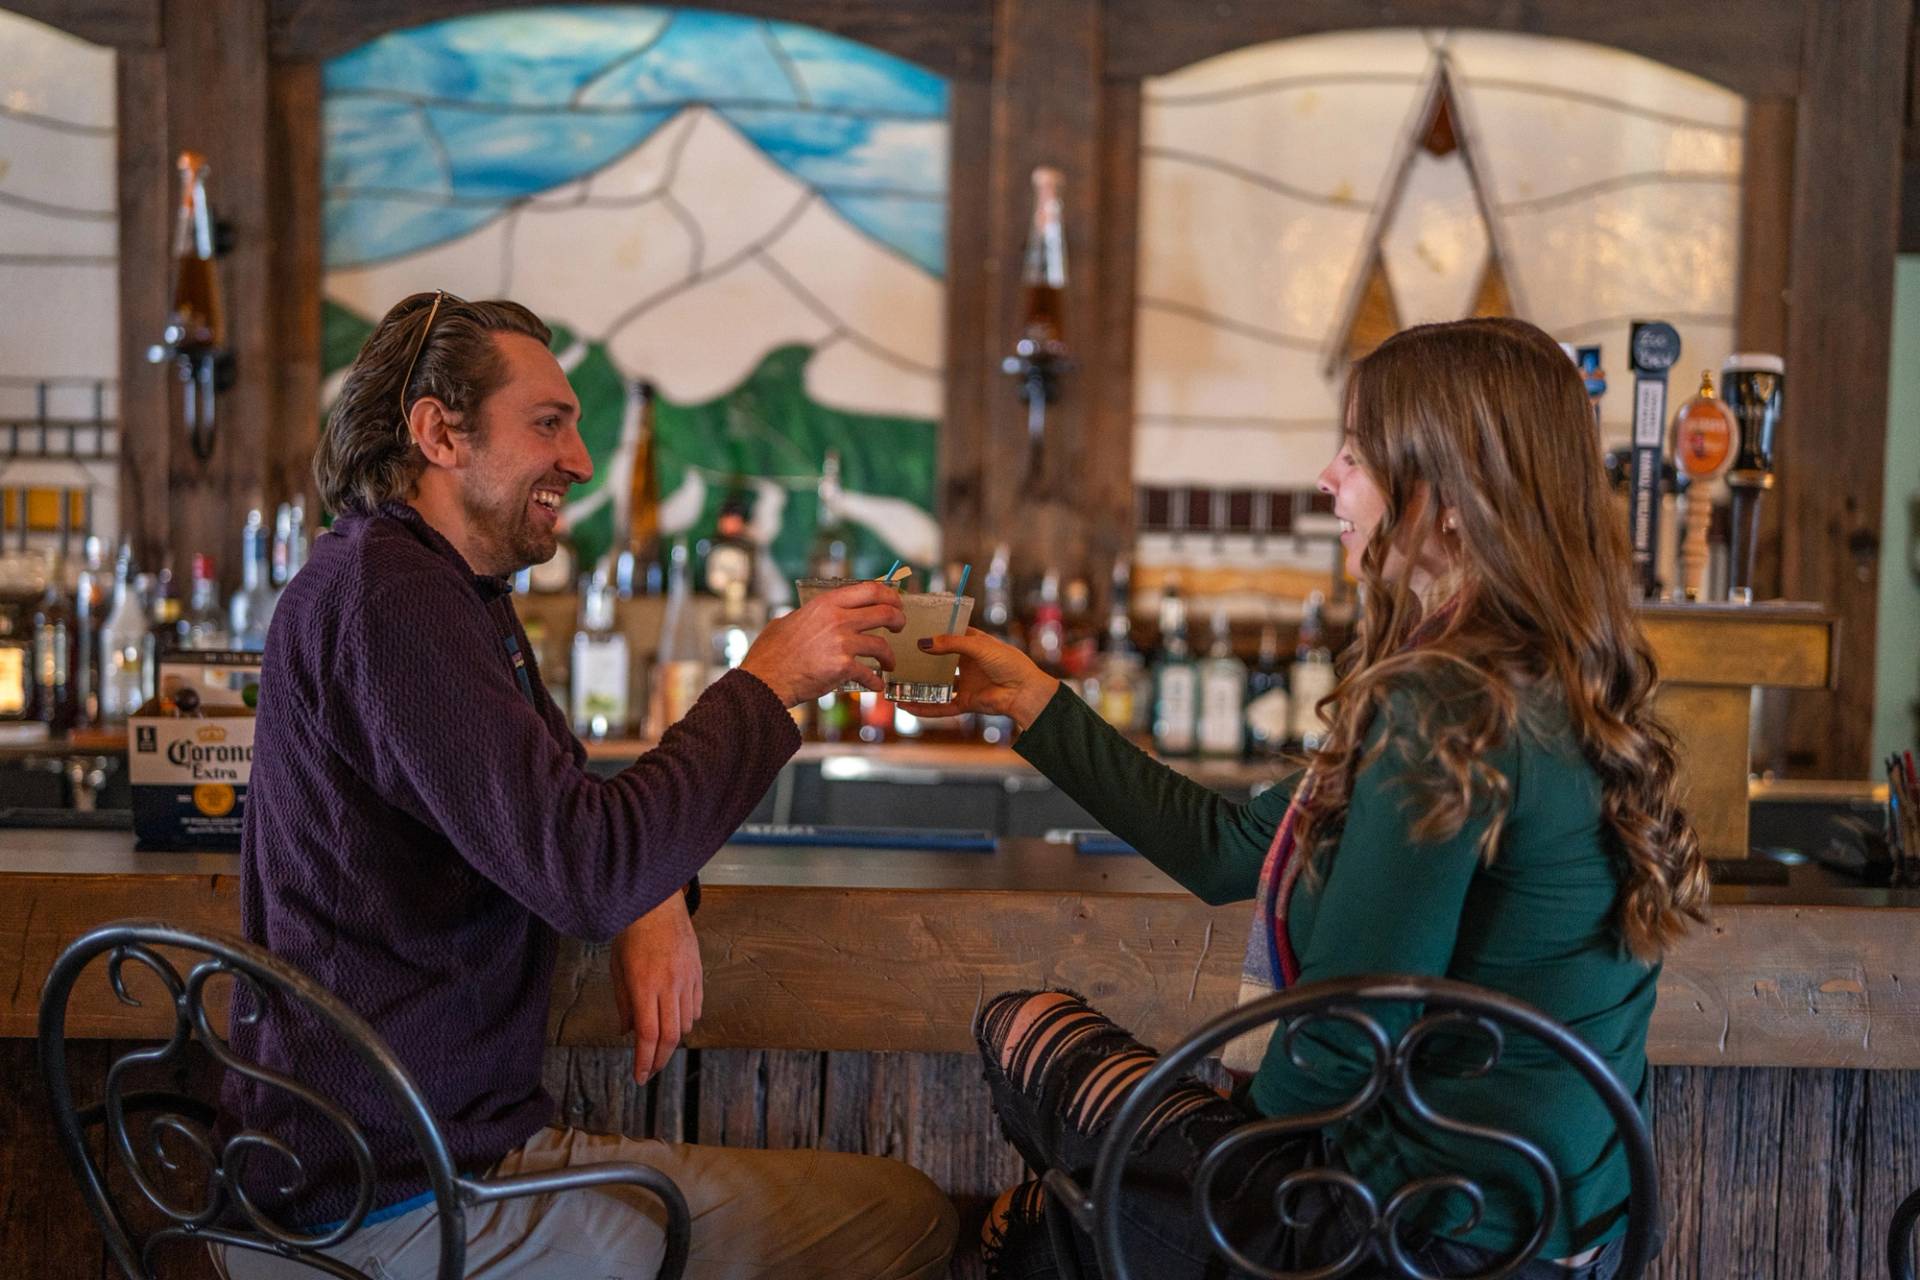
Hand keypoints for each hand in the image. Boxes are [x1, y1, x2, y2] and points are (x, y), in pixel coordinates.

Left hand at [610, 892, 702, 1084]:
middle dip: (660, 1059)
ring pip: (685, 1023)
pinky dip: (686, 1019)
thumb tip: (627, 1032)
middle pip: (670, 1036)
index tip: (640, 1076)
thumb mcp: (617, 968)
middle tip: (651, 1071)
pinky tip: (674, 1019)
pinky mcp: (698, 972)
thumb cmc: (631, 932)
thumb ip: (623, 1003)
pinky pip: (696, 1006)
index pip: (648, 1035)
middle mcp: (669, 985)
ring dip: (672, 1039)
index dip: (645, 1060)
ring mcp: (687, 978)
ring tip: (658, 1042)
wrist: (656, 902)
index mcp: (644, 985)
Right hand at [739, 582, 905, 705]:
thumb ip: (806, 615)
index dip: (890, 595)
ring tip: (889, 663)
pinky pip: (870, 674)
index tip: (896, 603)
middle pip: (885, 613)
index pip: (870, 590)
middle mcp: (837, 619)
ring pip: (882, 646)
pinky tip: (875, 685)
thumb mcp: (787, 620)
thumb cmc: (771, 653)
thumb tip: (812, 614)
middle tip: (899, 627)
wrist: (766, 679)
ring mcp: (842, 643)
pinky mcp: (843, 667)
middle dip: (898, 620)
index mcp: (826, 604)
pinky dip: (875, 682)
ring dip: (889, 656)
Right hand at [895, 628, 1058, 731]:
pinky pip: (942, 707)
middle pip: (940, 661)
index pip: (950, 635)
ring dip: (919, 686)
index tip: (912, 629)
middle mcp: (968, 664)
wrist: (1024, 691)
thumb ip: (951, 644)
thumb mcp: (979, 646)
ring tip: (896, 684)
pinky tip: (907, 707)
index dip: (933, 632)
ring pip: (937, 685)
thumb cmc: (1009, 663)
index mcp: (974, 644)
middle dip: (921, 660)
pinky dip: (926, 708)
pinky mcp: (967, 702)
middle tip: (898, 656)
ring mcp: (966, 684)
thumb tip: (924, 643)